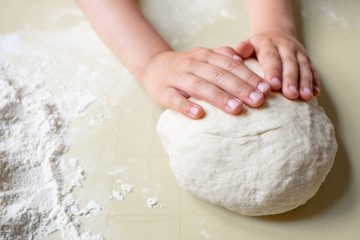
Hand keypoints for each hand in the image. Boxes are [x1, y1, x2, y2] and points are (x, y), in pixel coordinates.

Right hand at [141, 47, 270, 118]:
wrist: (154, 66)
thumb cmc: (187, 66)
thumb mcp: (205, 56)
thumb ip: (223, 55)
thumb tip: (242, 58)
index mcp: (206, 56)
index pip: (231, 65)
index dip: (249, 76)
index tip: (266, 89)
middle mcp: (193, 64)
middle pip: (219, 75)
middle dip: (240, 88)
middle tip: (258, 101)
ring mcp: (177, 78)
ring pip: (200, 86)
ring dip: (219, 97)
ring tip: (236, 109)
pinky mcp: (163, 92)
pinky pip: (175, 99)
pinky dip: (187, 106)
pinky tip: (199, 115)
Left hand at [236, 32, 319, 100]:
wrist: (275, 32)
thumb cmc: (257, 46)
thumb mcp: (248, 44)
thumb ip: (243, 49)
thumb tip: (238, 50)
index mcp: (268, 44)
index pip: (271, 57)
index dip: (273, 71)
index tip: (274, 85)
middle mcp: (285, 46)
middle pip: (289, 63)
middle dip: (291, 79)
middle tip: (291, 95)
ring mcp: (298, 52)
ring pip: (303, 67)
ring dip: (305, 82)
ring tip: (305, 97)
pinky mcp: (307, 59)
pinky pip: (313, 69)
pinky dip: (315, 81)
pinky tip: (315, 93)